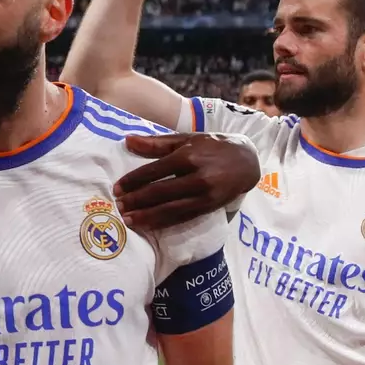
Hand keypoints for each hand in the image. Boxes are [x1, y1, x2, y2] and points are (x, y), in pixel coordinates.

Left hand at [115, 133, 259, 229]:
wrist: (247, 161)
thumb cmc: (212, 147)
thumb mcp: (186, 139)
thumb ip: (156, 143)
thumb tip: (127, 141)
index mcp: (188, 156)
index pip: (154, 171)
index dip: (133, 181)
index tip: (117, 188)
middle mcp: (196, 176)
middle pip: (160, 192)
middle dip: (136, 200)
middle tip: (118, 206)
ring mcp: (204, 195)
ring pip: (170, 209)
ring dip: (146, 216)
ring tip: (128, 220)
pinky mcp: (208, 208)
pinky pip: (182, 217)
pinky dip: (163, 223)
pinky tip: (148, 225)